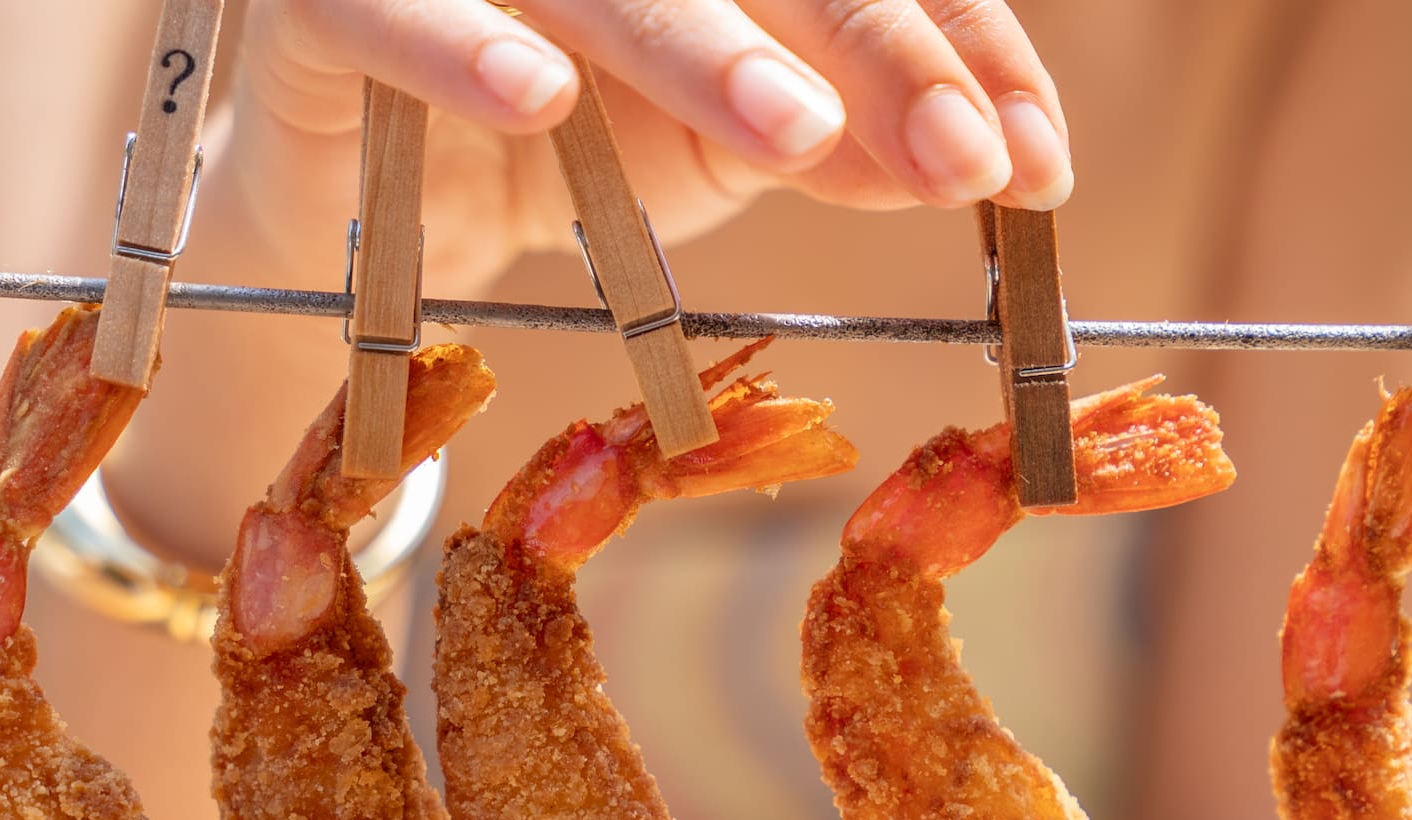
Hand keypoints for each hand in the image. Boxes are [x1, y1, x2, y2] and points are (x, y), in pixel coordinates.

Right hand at [228, 0, 1072, 288]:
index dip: (956, 44)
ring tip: (795, 133)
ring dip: (699, 47)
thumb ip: (844, 139)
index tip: (1032, 161)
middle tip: (962, 157)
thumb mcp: (733, 148)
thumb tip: (973, 160)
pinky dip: (457, 49)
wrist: (380, 208)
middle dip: (873, 47)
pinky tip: (540, 101)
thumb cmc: (576, 149)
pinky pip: (388, 6)